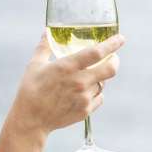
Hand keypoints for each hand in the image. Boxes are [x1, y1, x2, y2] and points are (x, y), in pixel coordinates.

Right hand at [5, 32, 123, 139]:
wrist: (30, 120)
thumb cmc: (30, 89)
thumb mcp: (35, 64)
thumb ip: (44, 46)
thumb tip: (47, 31)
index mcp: (68, 67)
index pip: (97, 52)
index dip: (112, 44)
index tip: (121, 38)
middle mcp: (79, 82)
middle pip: (110, 69)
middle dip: (115, 60)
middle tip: (113, 57)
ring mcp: (84, 98)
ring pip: (103, 83)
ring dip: (99, 77)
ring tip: (87, 77)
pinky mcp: (85, 111)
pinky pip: (99, 98)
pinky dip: (95, 92)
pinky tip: (84, 92)